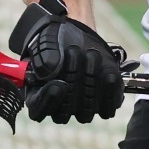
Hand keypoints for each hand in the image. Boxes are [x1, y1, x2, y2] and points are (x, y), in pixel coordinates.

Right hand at [9, 0, 124, 123]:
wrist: (76, 36)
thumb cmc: (54, 42)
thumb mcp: (44, 43)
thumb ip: (44, 55)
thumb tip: (51, 68)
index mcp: (37, 96)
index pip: (39, 110)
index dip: (48, 100)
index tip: (58, 84)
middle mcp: (59, 107)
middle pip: (65, 112)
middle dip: (73, 81)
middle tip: (75, 52)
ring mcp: (81, 107)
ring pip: (87, 110)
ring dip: (91, 82)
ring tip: (91, 54)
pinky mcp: (103, 102)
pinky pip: (109, 108)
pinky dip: (111, 91)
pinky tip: (110, 73)